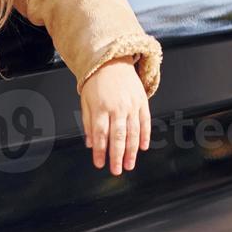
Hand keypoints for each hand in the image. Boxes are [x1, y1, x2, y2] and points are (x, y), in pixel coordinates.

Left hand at [80, 58, 150, 174]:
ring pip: (133, 132)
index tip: (99, 164)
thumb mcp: (86, 101)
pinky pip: (145, 122)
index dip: (100, 151)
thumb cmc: (97, 82)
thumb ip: (88, 123)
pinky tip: (143, 147)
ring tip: (129, 164)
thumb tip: (91, 144)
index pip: (100, 134)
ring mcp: (132, 105)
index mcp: (101, 107)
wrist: (113, 61)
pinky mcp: (142, 102)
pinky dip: (145, 136)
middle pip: (118, 136)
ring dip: (132, 151)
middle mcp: (117, 107)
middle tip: (117, 170)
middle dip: (117, 156)